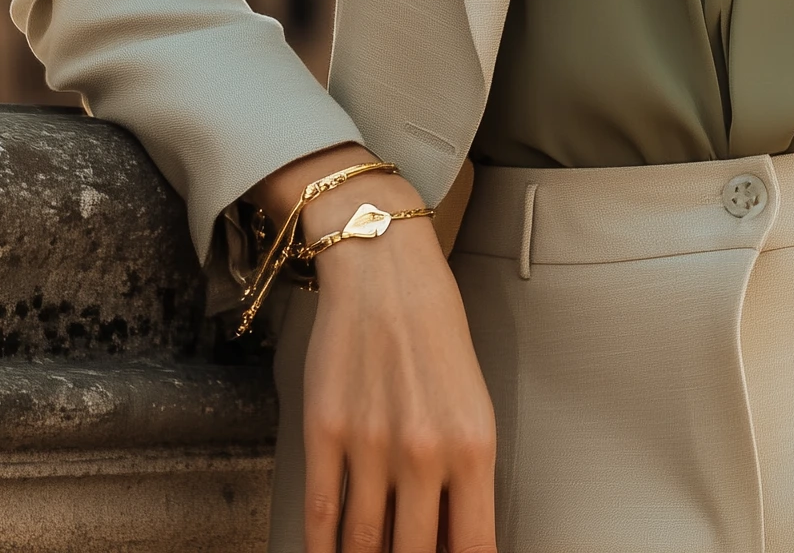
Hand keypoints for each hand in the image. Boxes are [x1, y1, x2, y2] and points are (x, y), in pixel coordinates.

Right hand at [257, 145, 496, 552]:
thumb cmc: (436, 330)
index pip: (472, 548)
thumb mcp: (471, 401)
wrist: (385, 268)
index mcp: (473, 446)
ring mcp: (370, 446)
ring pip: (363, 546)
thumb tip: (454, 540)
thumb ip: (464, 475)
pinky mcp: (323, 435)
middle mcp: (424, 454)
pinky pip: (320, 518)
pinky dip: (320, 551)